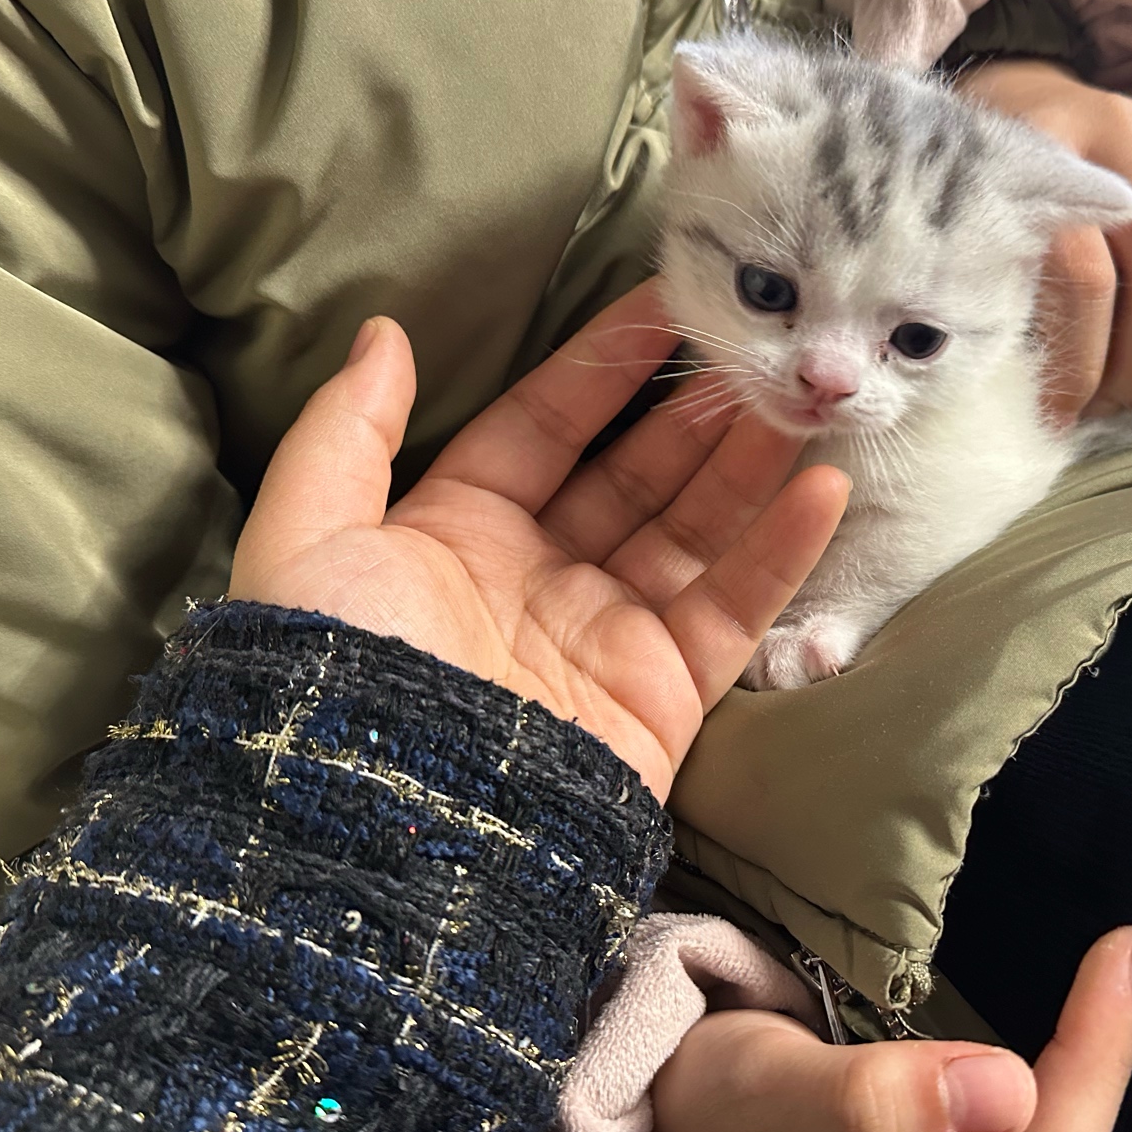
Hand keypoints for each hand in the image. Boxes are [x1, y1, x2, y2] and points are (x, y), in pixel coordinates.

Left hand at [228, 282, 849, 802]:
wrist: (389, 832)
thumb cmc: (340, 674)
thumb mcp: (307, 538)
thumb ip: (344, 431)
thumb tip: (383, 331)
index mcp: (454, 534)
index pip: (541, 426)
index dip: (600, 362)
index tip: (666, 298)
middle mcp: (537, 578)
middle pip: (632, 472)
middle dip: (692, 406)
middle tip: (759, 342)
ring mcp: (605, 635)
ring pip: (694, 528)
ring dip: (749, 461)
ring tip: (806, 395)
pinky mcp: (663, 695)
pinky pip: (733, 610)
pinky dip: (781, 551)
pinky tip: (823, 488)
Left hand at [957, 59, 1131, 424]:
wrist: (1026, 101)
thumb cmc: (989, 190)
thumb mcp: (970, 233)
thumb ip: (993, 293)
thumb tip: (1040, 410)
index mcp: (1048, 153)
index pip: (1084, 274)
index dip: (1076, 361)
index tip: (1058, 413)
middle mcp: (1124, 133)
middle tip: (1113, 403)